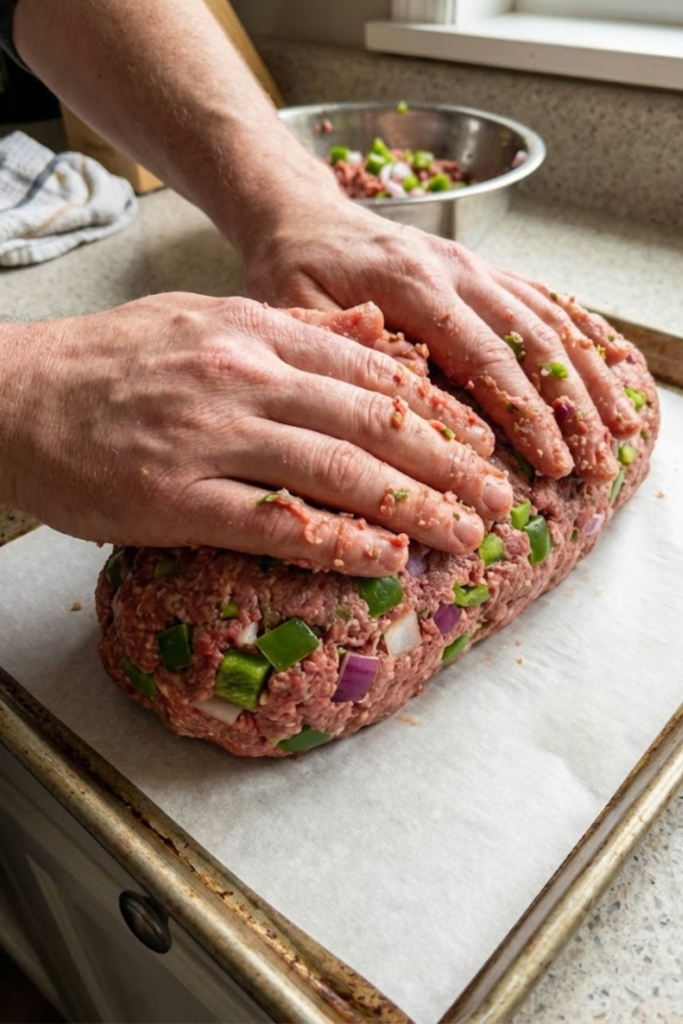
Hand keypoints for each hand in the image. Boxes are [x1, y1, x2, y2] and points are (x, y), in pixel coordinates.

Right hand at [0, 294, 512, 573]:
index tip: (480, 443)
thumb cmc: (110, 362)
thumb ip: (294, 327)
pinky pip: (276, 522)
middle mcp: (242, 376)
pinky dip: (340, 541)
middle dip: (450, 465)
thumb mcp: (205, 320)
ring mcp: (209, 437)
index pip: (371, 370)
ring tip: (468, 533)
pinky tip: (385, 557)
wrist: (13, 393)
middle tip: (499, 499)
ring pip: (338, 470)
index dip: (437, 411)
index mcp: (253, 330)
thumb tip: (376, 330)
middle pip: (372, 421)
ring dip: (416, 507)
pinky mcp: (174, 497)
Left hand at [243, 196, 639, 484]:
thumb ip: (348, 347)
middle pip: (532, 340)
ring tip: (620, 424)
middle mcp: (456, 268)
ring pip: (548, 319)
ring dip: (588, 375)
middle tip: (594, 460)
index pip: (485, 358)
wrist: (303, 219)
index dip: (524, 415)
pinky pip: (542, 297)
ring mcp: (474, 265)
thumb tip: (415, 393)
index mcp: (412, 283)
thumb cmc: (294, 272)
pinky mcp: (481, 269)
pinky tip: (609, 361)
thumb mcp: (297, 311)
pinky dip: (581, 330)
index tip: (551, 463)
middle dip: (570, 406)